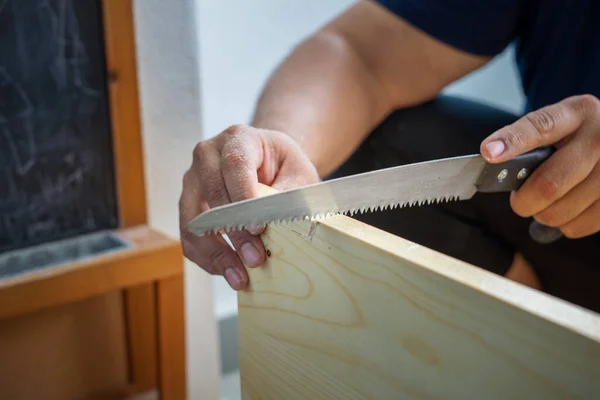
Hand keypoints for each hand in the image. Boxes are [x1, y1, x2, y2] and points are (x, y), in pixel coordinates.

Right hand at [179, 124, 319, 289]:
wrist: (267, 162)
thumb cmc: (284, 166)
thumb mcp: (298, 172)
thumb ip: (290, 192)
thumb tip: (278, 222)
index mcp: (238, 138)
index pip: (235, 164)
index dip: (244, 196)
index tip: (259, 227)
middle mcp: (207, 155)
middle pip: (212, 193)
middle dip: (234, 232)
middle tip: (255, 260)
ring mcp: (193, 179)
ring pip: (193, 220)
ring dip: (216, 253)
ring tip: (239, 277)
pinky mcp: (188, 204)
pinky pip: (189, 236)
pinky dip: (207, 258)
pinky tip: (228, 272)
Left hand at [481, 94, 599, 238]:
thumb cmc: (576, 137)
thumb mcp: (559, 125)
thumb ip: (529, 140)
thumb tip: (494, 163)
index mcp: (577, 113)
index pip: (540, 127)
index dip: (512, 142)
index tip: (488, 153)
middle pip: (548, 185)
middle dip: (523, 201)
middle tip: (521, 200)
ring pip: (560, 211)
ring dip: (544, 214)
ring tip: (549, 202)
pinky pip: (578, 226)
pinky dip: (565, 224)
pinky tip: (570, 208)